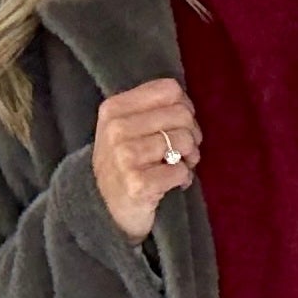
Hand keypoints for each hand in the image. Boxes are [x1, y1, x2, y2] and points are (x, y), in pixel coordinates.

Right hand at [92, 75, 202, 239]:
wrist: (106, 208)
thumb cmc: (125, 162)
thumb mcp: (126, 126)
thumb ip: (152, 107)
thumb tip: (186, 103)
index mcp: (114, 108)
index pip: (170, 90)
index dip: (185, 107)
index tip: (178, 126)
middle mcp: (116, 129)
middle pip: (182, 114)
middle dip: (191, 135)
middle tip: (182, 152)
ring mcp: (124, 157)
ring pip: (185, 141)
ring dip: (189, 158)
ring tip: (177, 166)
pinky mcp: (138, 184)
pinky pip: (182, 171)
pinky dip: (183, 178)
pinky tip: (170, 184)